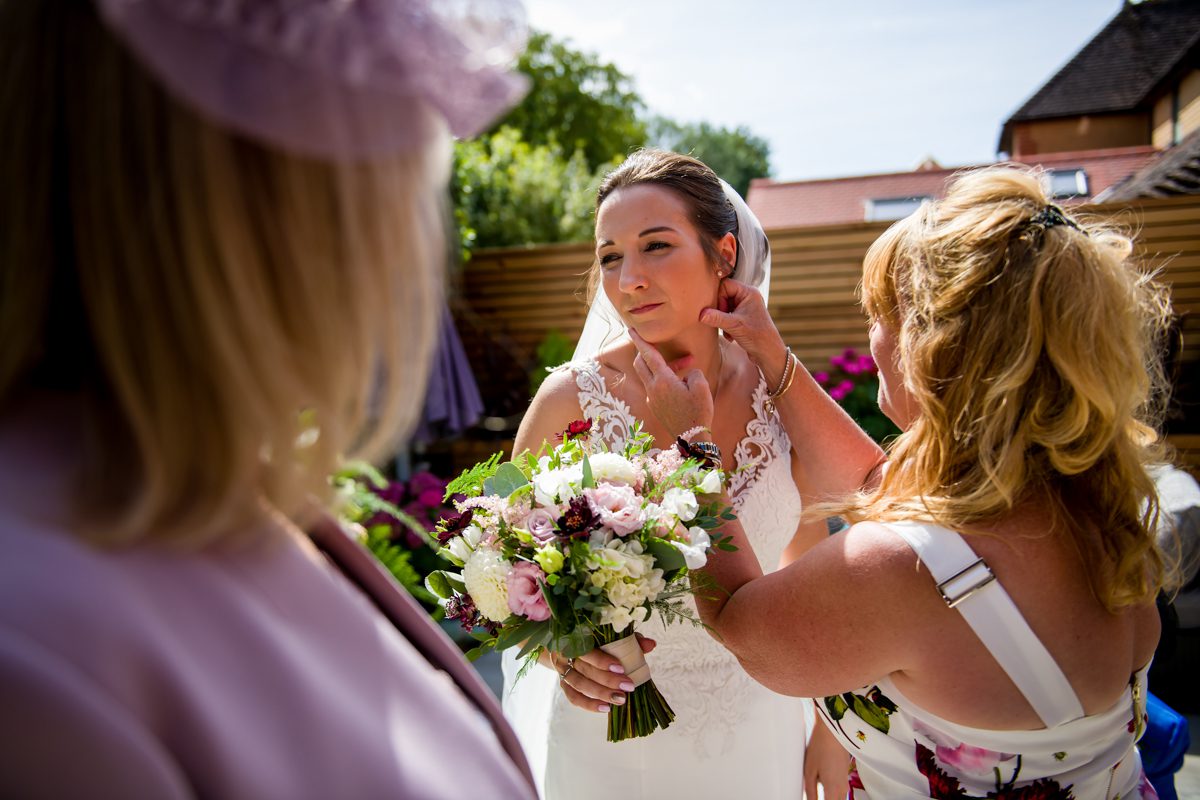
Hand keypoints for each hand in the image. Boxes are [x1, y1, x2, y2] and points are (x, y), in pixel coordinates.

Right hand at [541, 636, 656, 712]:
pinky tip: (606, 708)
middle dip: (607, 680)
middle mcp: (567, 653)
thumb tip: (651, 645)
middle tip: (628, 687)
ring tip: (620, 700)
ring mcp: (563, 669)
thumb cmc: (595, 638)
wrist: (567, 643)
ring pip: (579, 685)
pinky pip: (573, 697)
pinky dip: (589, 704)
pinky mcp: (563, 683)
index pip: (587, 650)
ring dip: (600, 694)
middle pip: (585, 670)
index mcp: (576, 637)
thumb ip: (630, 639)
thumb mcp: (612, 635)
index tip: (621, 668)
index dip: (602, 661)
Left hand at [629, 329, 713, 434]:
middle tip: (654, 344)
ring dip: (663, 367)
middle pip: (641, 364)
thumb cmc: (698, 412)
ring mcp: (652, 399)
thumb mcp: (701, 386)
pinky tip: (680, 383)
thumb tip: (685, 372)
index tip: (631, 329)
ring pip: (650, 375)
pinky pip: (655, 387)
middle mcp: (653, 389)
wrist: (692, 438)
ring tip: (687, 365)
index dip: (640, 340)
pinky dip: (664, 379)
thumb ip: (692, 372)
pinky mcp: (655, 407)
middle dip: (645, 351)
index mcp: (663, 381)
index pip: (648, 355)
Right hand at [699, 278, 785, 377]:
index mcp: (749, 293)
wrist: (768, 353)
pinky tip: (731, 335)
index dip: (719, 297)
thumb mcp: (734, 325)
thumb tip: (701, 314)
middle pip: (724, 296)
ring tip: (729, 330)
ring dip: (722, 320)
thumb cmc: (758, 336)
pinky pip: (727, 316)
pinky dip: (726, 326)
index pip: (726, 285)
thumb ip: (716, 318)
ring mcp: (746, 308)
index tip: (718, 311)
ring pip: (724, 308)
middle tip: (722, 322)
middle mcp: (748, 298)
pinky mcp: (743, 318)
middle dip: (720, 311)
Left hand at [804, 718, 850, 798]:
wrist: (833, 731)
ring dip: (827, 797)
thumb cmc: (821, 747)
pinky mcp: (844, 776)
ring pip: (837, 798)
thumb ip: (810, 791)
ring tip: (815, 785)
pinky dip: (829, 791)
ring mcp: (845, 782)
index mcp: (833, 789)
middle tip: (812, 794)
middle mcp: (842, 788)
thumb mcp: (810, 771)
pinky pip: (838, 790)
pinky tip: (819, 781)